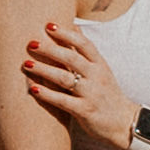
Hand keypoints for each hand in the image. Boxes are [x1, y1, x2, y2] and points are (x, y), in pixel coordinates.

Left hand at [19, 20, 126, 143]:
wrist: (124, 123)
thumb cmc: (107, 94)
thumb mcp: (102, 69)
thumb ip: (87, 52)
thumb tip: (74, 27)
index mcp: (100, 65)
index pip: (84, 44)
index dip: (66, 34)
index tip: (48, 25)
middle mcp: (96, 77)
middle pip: (71, 58)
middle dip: (50, 49)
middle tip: (31, 43)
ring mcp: (91, 94)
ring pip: (65, 78)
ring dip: (44, 70)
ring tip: (26, 64)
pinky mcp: (85, 111)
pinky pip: (63, 101)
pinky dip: (47, 94)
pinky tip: (33, 88)